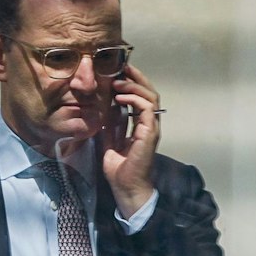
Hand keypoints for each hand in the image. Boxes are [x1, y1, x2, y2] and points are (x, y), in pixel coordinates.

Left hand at [102, 62, 159, 216]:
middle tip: (121, 67)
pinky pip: (146, 109)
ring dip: (134, 86)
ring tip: (117, 82)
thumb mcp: (109, 139)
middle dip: (136, 77)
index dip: (132, 83)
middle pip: (150, 92)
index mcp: (142, 124)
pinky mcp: (150, 134)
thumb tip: (103, 106)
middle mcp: (149, 123)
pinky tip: (119, 97)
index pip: (141, 97)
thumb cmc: (119, 168)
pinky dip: (134, 99)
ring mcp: (152, 128)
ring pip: (151, 97)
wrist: (126, 187)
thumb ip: (110, 123)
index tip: (118, 72)